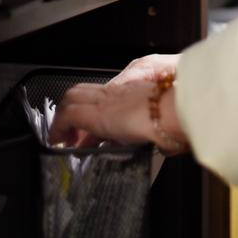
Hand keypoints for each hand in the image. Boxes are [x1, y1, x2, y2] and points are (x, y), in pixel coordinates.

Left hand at [48, 58, 188, 154]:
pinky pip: (69, 115)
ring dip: (65, 117)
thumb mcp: (171, 121)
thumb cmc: (181, 114)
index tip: (90, 130)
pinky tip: (57, 140)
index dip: (93, 109)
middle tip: (72, 132)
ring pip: (73, 97)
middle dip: (74, 108)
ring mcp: (107, 100)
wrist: (179, 111)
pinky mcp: (97, 114)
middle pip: (84, 90)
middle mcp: (119, 91)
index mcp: (136, 92)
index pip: (105, 95)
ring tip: (62, 137)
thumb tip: (169, 146)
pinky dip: (59, 127)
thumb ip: (165, 131)